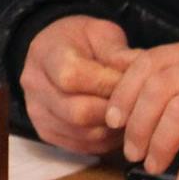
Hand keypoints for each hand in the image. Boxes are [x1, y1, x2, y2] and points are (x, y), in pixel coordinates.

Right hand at [20, 14, 136, 153]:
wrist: (54, 52)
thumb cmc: (80, 41)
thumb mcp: (100, 33)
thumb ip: (118, 52)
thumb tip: (144, 71)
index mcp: (44, 53)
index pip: (72, 76)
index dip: (108, 84)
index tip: (133, 82)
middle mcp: (34, 85)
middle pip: (77, 112)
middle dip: (114, 111)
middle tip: (136, 104)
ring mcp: (37, 112)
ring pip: (84, 134)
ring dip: (114, 129)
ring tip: (130, 114)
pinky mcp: (46, 132)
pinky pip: (83, 146)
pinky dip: (106, 140)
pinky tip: (115, 124)